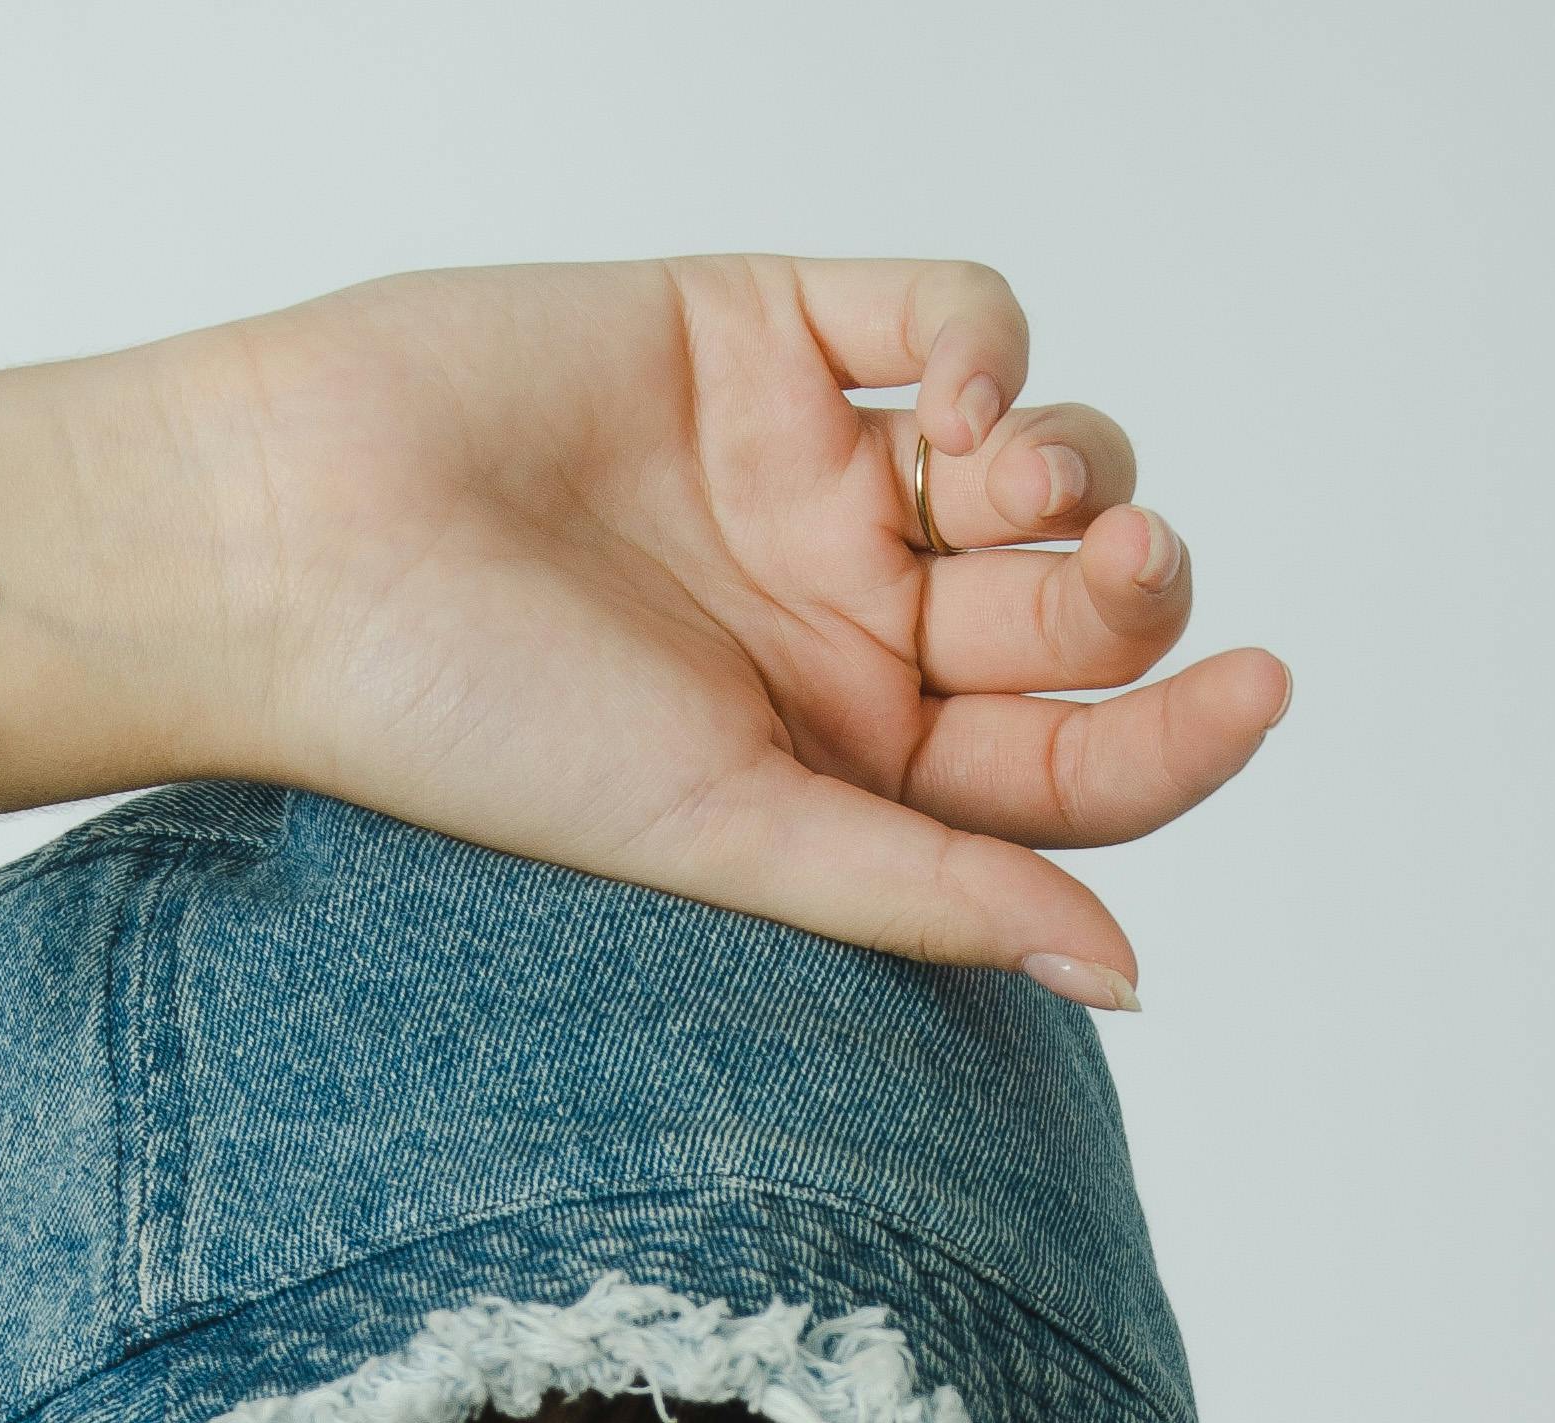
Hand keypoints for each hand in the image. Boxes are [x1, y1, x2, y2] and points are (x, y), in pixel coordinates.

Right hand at [103, 255, 1289, 996]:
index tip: (1262, 690)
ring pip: (1046, 462)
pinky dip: (998, 346)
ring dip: (1077, 472)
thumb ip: (929, 893)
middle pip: (1078, 612)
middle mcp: (846, 629)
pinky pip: (958, 316)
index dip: (1185, 732)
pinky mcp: (772, 331)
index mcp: (848, 773)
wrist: (292, 550)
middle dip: (1126, 590)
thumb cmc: (468, 730)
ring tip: (998, 490)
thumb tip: (1129, 974)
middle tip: (1095, 580)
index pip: (1072, 766)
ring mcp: (815, 476)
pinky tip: (955, 402)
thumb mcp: (728, 835)